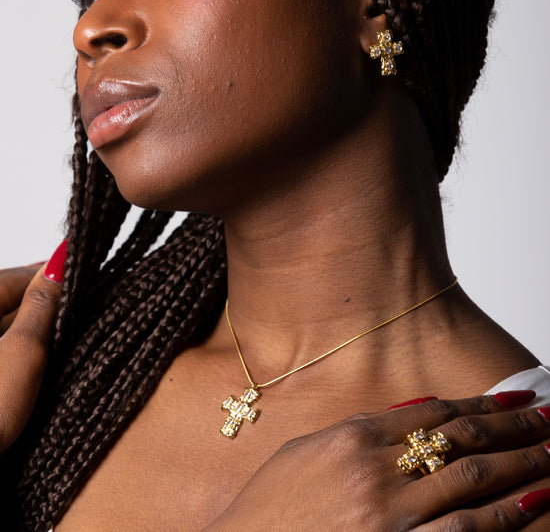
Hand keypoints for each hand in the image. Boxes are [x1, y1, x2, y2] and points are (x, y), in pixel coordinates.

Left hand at [0, 241, 65, 453]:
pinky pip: (1, 348)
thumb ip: (44, 306)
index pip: (17, 278)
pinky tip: (40, 359)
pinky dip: (19, 348)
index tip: (83, 275)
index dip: (54, 275)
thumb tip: (60, 266)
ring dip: (34, 328)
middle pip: (11, 301)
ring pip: (7, 326)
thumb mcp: (24, 352)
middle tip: (81, 309)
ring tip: (65, 337)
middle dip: (46, 304)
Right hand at [205, 394, 549, 530]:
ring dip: (518, 468)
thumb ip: (357, 430)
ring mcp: (387, 516)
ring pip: (470, 483)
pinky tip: (530, 505)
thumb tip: (411, 413)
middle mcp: (374, 471)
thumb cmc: (271, 504)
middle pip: (458, 441)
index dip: (478, 404)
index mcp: (350, 437)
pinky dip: (502, 518)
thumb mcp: (306, 451)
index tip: (512, 400)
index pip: (431, 412)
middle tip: (546, 420)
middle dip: (510, 430)